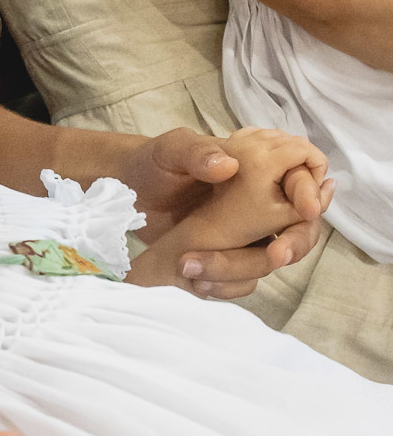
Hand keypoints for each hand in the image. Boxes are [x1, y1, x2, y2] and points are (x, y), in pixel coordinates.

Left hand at [121, 127, 331, 297]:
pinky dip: (226, 285)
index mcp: (257, 166)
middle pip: (300, 226)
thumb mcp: (171, 150)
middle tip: (277, 255)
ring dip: (248, 268)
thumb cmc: (153, 163)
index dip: (309, 193)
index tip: (305, 210)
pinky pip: (242, 280)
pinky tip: (199, 283)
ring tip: (208, 269)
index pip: (302, 178)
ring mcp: (245, 234)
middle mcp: (259, 202)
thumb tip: (229, 166)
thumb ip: (197, 152)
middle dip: (295, 243)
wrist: (126, 195)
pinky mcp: (226, 257)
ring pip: (271, 258)